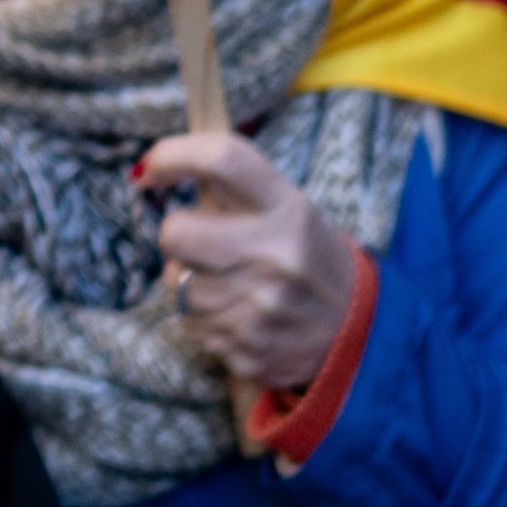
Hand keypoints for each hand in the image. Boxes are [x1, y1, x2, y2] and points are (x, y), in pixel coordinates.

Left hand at [140, 128, 357, 398]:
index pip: (222, 160)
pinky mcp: (247, 350)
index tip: (149, 169)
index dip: (172, 155)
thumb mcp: (287, 208)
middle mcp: (275, 256)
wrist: (356, 332)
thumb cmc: (306, 256)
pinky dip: (204, 317)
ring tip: (229, 281)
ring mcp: (261, 309)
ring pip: (175, 284)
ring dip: (189, 280)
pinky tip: (237, 312)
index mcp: (287, 209)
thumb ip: (232, 185)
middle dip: (177, 234)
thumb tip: (151, 167)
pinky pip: (190, 324)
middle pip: (175, 232)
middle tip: (199, 240)